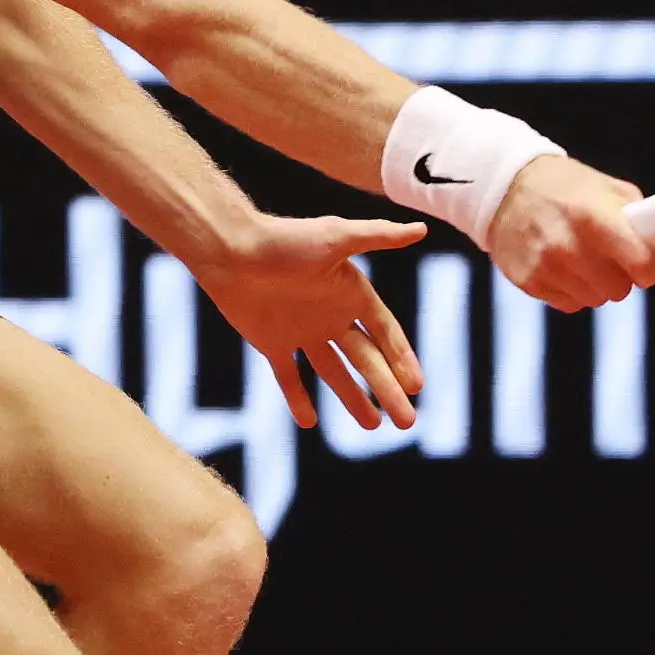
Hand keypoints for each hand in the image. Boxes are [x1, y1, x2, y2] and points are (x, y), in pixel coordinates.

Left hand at [198, 213, 428, 428]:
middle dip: (387, 389)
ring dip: (354, 399)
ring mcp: (303, 332)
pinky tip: (308, 422)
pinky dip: (297, 398)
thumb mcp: (336, 237)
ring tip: (373, 426)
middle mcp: (331, 315)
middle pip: (366, 360)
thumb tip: (422, 228)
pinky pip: (289, 377)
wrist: (232, 249)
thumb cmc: (285, 239)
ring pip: (335, 373)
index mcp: (351, 293)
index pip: (385, 334)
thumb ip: (378, 236)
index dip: (402, 359)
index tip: (416, 388)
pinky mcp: (272, 343)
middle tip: (406, 422)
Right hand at [490, 155, 654, 312]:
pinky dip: (569, 288)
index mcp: (594, 217)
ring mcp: (546, 267)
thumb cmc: (563, 186)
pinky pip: (569, 303)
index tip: (648, 265)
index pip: (641, 265)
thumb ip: (635, 215)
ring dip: (594, 284)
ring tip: (580, 255)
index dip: (649, 268)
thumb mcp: (603, 187)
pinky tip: (558, 264)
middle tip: (609, 256)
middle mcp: (569, 246)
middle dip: (620, 276)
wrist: (502, 188)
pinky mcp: (528, 282)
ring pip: (594, 299)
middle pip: (619, 290)